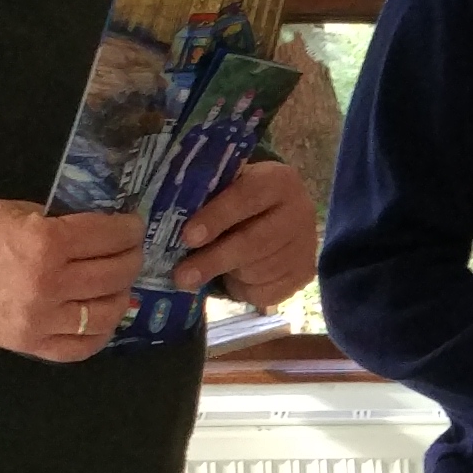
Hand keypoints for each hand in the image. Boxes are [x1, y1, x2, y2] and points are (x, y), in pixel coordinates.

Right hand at [0, 200, 145, 362]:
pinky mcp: (31, 345)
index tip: (133, 226)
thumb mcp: (20, 211)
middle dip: (130, 258)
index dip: (128, 229)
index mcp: (44, 244)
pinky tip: (103, 317)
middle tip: (131, 251)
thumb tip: (103, 229)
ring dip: (121, 295)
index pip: (107, 237)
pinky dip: (100, 333)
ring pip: (105, 313)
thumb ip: (63, 222)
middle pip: (113, 274)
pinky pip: (80, 347)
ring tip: (119, 284)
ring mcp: (42, 320)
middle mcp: (49, 285)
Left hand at [175, 158, 318, 304]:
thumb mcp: (227, 186)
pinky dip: (245, 290)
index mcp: (278, 180)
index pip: (246, 197)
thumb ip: (206, 197)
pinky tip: (235, 278)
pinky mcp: (306, 274)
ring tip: (208, 270)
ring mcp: (306, 246)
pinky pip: (269, 292)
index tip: (187, 237)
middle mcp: (300, 211)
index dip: (216, 218)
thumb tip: (167, 223)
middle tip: (182, 276)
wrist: (280, 215)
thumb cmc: (240, 199)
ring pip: (260, 270)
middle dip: (214, 260)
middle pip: (255, 242)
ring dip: (228, 275)